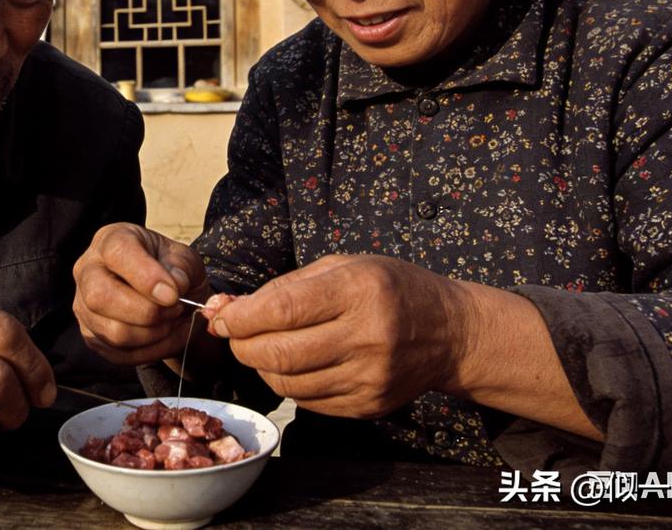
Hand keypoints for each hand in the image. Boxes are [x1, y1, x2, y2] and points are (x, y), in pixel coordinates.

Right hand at [72, 222, 210, 364]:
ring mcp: (84, 306)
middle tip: (176, 308)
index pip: (117, 253)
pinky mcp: (92, 336)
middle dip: (146, 312)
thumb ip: (181, 269)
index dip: (145, 276)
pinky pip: (120, 355)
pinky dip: (153, 351)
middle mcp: (87, 271)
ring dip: (155, 334)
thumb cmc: (171, 268)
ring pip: (113, 332)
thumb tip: (172, 290)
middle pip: (99, 297)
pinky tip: (169, 336)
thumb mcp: (184, 258)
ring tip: (175, 321)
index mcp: (110, 240)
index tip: (172, 294)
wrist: (169, 294)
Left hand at [210, 254, 475, 417]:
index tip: (222, 317)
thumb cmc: (390, 288)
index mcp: (359, 291)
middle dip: (242, 345)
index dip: (241, 317)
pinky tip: (295, 364)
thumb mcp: (344, 266)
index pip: (282, 310)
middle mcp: (367, 337)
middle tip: (234, 334)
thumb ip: (284, 287)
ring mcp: (369, 378)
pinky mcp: (369, 406)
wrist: (449, 332)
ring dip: (262, 366)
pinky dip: (289, 383)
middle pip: (278, 353)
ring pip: (287, 383)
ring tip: (264, 347)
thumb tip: (228, 309)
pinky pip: (308, 401)